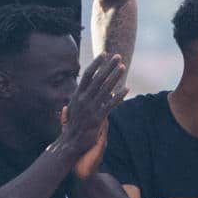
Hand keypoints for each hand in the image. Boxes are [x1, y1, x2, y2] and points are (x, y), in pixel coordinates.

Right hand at [57, 53, 127, 174]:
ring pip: (105, 88)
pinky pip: (110, 104)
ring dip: (115, 77)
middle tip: (118, 56)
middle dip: (108, 66)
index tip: (104, 54)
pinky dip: (118, 95)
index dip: (96, 64)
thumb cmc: (72, 126)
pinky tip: (126, 88)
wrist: (70, 143)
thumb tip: (81, 90)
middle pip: (98, 78)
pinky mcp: (98, 118)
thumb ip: (78, 98)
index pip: (87, 75)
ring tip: (123, 67)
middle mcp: (83, 99)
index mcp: (77, 95)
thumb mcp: (73, 109)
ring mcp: (90, 108)